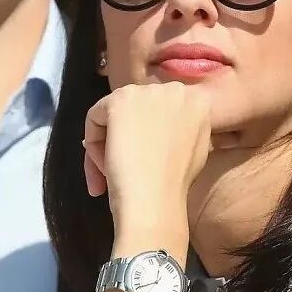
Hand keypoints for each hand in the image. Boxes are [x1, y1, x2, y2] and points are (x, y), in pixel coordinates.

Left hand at [82, 82, 211, 227]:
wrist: (155, 201)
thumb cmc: (174, 185)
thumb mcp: (193, 150)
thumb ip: (180, 130)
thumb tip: (151, 128)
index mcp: (198, 102)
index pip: (161, 111)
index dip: (149, 136)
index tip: (144, 160)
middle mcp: (175, 89)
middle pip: (138, 110)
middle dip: (128, 138)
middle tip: (123, 169)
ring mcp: (147, 92)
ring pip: (116, 115)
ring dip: (110, 143)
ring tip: (109, 174)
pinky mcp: (120, 100)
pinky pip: (95, 117)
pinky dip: (93, 144)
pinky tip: (104, 166)